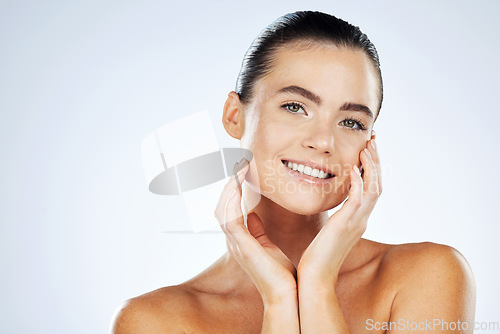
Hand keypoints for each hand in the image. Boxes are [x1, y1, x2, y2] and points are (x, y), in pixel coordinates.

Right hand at [214, 159, 296, 305]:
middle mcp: (233, 239)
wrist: (287, 293)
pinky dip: (232, 200)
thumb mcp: (268, 245)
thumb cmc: (281, 273)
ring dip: (229, 187)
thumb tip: (252, 214)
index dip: (231, 188)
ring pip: (222, 209)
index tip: (241, 169)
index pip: (229, 207)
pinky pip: (229, 219)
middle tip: (237, 162)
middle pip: (222, 205)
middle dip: (228, 183)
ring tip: (238, 168)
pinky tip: (237, 185)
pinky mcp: (241, 246)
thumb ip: (258, 230)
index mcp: (240, 238)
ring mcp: (235, 243)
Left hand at [297, 132, 381, 283]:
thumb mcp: (329, 231)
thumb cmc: (317, 256)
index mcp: (357, 219)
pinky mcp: (345, 226)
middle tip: (373, 140)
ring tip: (366, 147)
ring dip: (370, 167)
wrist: (315, 277)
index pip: (370, 188)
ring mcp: (356, 222)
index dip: (372, 168)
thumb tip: (331, 207)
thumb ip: (334, 217)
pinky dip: (356, 182)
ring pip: (372, 189)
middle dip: (375, 161)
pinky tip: (351, 169)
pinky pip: (357, 200)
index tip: (368, 149)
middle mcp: (361, 219)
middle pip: (376, 184)